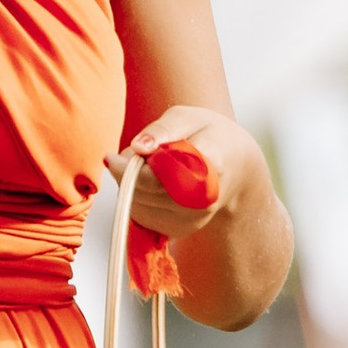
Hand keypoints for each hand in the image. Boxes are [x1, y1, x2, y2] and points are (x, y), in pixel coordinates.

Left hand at [120, 108, 250, 238]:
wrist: (236, 167)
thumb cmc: (210, 136)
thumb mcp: (189, 117)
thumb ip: (163, 129)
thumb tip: (138, 147)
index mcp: (211, 166)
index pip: (162, 176)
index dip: (131, 169)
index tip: (111, 156)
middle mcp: (204, 200)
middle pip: (145, 192)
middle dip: (126, 173)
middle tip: (132, 153)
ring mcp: (193, 219)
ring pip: (138, 207)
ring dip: (129, 185)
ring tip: (146, 165)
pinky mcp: (180, 230)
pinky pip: (141, 217)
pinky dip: (136, 198)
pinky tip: (150, 182)